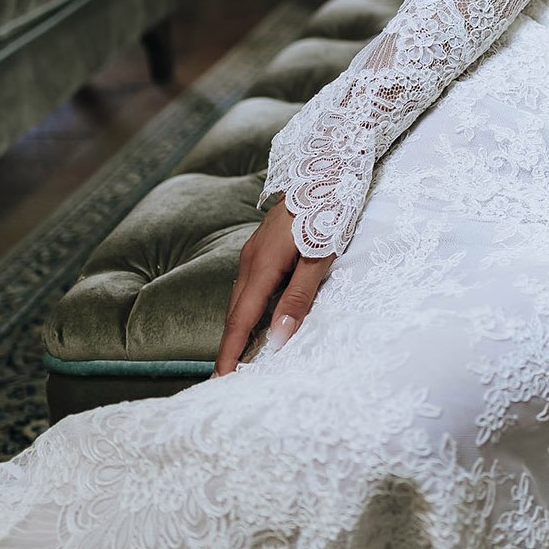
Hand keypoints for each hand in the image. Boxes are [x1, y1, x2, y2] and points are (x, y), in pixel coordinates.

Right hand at [215, 198, 334, 376]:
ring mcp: (254, 251)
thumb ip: (298, 298)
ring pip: (241, 298)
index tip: (221, 380)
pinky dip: (247, 308)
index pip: (240, 320)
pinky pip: (249, 285)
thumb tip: (279, 338)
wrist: (325, 168)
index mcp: (262, 266)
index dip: (230, 352)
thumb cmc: (327, 211)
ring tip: (237, 356)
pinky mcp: (262, 246)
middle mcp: (250, 260)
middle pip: (235, 312)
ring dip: (237, 328)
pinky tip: (255, 318)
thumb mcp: (318, 258)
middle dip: (228, 346)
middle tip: (225, 378)